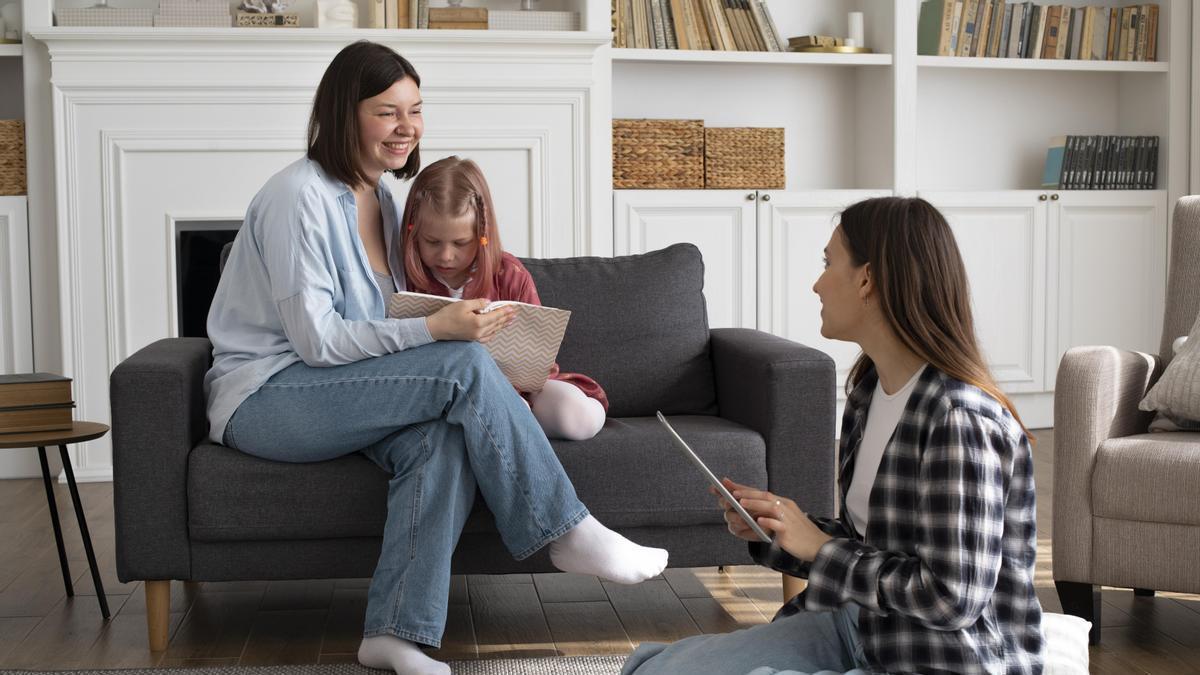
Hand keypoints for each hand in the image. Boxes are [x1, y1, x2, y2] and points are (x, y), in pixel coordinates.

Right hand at [425, 299, 514, 342]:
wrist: (436, 328)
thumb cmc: (448, 315)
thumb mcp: (463, 304)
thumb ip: (478, 303)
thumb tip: (489, 303)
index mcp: (479, 322)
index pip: (496, 315)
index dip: (505, 311)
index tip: (513, 307)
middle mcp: (480, 331)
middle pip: (497, 323)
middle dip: (506, 317)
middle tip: (515, 313)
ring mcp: (476, 337)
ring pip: (494, 330)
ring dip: (502, 325)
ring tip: (510, 320)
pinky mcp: (472, 339)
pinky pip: (487, 337)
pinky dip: (494, 332)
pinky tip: (496, 330)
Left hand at [711, 478, 832, 561]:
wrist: (819, 546)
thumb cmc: (799, 535)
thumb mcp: (784, 520)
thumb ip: (769, 514)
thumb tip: (750, 512)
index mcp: (783, 504)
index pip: (763, 493)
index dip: (746, 489)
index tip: (730, 485)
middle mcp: (786, 508)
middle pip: (766, 496)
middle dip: (748, 493)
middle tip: (733, 492)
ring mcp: (788, 519)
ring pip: (771, 507)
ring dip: (755, 503)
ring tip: (741, 502)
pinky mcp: (789, 531)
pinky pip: (778, 525)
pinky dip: (768, 521)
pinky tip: (758, 520)